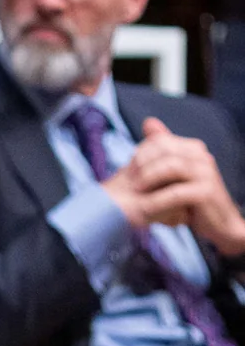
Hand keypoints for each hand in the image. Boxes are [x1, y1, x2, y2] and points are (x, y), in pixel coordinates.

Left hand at [108, 117, 244, 255]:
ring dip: (149, 177)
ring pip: (171, 166)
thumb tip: (148, 121)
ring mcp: (207, 173)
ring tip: (136, 189)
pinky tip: (147, 205)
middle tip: (128, 178)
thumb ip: (162, 149)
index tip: (129, 168)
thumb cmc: (190, 199)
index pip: (161, 140)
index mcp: (193, 149)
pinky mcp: (207, 193)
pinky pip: (177, 191)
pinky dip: (159, 197)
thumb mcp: (173, 173)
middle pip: (165, 150)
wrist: (217, 224)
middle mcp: (202, 157)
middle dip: (143, 163)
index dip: (141, 152)